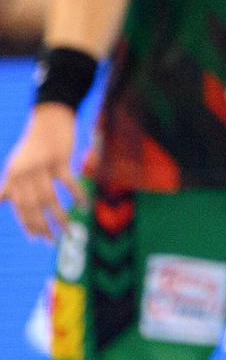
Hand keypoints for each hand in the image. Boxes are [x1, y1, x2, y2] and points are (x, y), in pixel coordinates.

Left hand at [1, 105, 78, 241]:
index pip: (19, 206)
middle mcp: (24, 172)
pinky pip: (68, 182)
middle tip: (53, 242)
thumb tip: (4, 201)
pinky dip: (78, 195)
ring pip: (50, 198)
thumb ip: (11, 184)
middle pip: (33, 206)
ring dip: (60, 218)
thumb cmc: (34, 144)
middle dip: (42, 227)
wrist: (49, 118)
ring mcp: (41, 165)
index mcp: (12, 175)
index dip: (27, 224)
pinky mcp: (59, 158)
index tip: (37, 240)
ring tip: (68, 232)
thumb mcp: (18, 163)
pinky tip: (84, 206)